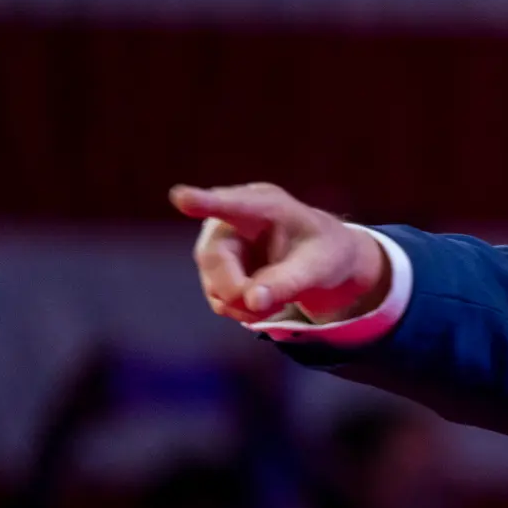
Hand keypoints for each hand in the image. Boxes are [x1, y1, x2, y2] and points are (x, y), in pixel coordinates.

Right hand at [170, 182, 389, 323]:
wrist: (324, 259)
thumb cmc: (326, 252)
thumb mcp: (319, 267)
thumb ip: (287, 281)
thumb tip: (251, 301)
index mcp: (265, 205)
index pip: (232, 205)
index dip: (205, 202)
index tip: (181, 197)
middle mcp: (232, 219)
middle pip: (213, 258)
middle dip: (239, 290)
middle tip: (270, 307)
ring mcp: (220, 244)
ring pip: (213, 283)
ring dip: (243, 305)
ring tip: (277, 303)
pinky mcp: (217, 269)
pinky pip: (218, 298)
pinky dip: (241, 310)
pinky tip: (265, 305)